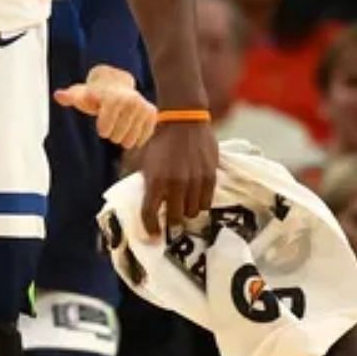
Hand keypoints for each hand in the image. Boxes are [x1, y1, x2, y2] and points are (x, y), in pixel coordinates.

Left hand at [54, 65, 158, 148]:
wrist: (118, 86)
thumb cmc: (97, 96)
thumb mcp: (81, 95)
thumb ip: (70, 97)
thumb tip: (58, 95)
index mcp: (113, 98)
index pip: (105, 130)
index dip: (102, 128)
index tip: (102, 120)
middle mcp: (131, 101)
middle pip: (117, 137)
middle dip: (112, 132)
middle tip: (112, 120)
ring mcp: (143, 108)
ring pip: (130, 140)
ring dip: (123, 136)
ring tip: (121, 124)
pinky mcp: (152, 114)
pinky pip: (142, 138)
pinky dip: (136, 137)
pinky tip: (131, 126)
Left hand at [130, 121, 218, 238]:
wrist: (184, 120)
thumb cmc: (161, 141)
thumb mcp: (146, 162)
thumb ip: (148, 183)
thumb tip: (148, 204)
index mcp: (155, 180)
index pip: (150, 214)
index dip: (150, 229)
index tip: (153, 235)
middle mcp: (175, 184)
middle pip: (174, 218)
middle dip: (172, 221)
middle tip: (171, 219)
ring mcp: (194, 181)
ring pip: (192, 212)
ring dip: (187, 212)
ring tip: (185, 206)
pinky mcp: (210, 176)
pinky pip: (207, 202)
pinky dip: (201, 203)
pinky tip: (196, 197)